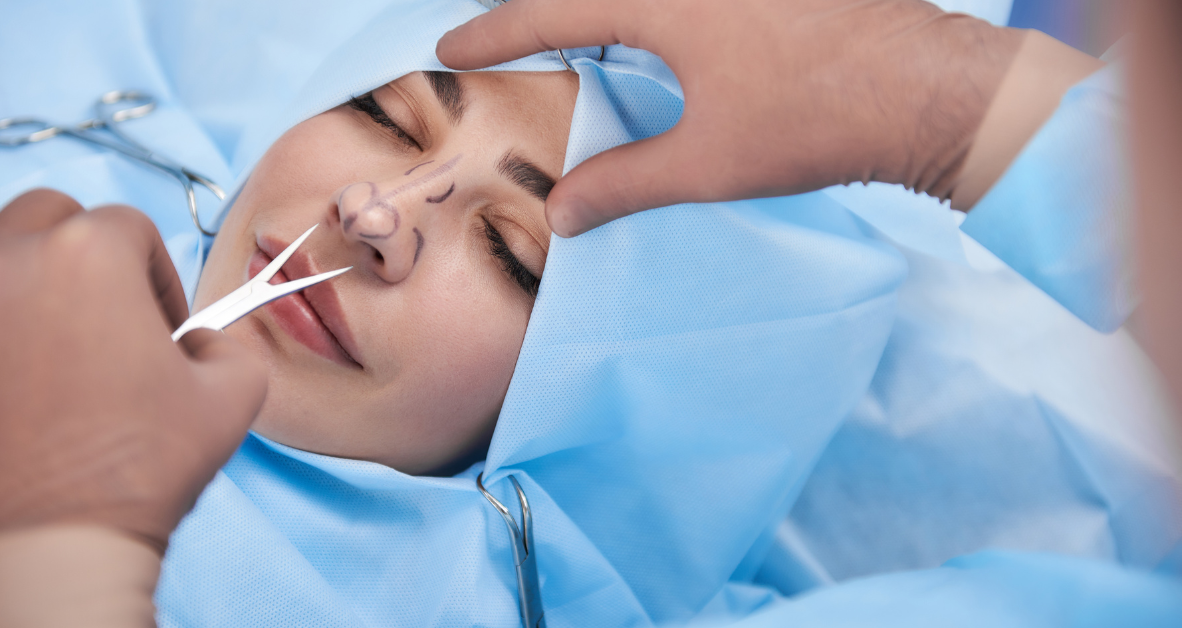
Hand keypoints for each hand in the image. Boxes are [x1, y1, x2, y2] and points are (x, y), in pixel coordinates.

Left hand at [0, 189, 266, 552]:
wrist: (51, 543)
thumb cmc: (139, 467)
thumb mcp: (233, 395)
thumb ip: (229, 343)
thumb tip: (202, 341)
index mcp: (90, 254)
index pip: (130, 229)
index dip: (155, 279)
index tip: (159, 327)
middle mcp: (8, 257)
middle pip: (50, 220)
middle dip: (83, 259)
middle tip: (102, 320)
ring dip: (27, 283)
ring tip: (51, 348)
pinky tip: (12, 372)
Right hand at [438, 0, 1023, 235]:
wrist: (929, 88)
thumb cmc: (816, 120)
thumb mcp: (708, 160)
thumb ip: (625, 182)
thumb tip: (561, 214)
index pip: (554, 10)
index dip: (496, 32)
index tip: (452, 46)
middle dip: (546, 11)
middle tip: (509, 36)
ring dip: (604, 10)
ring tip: (576, 37)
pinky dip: (654, 12)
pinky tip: (660, 35)